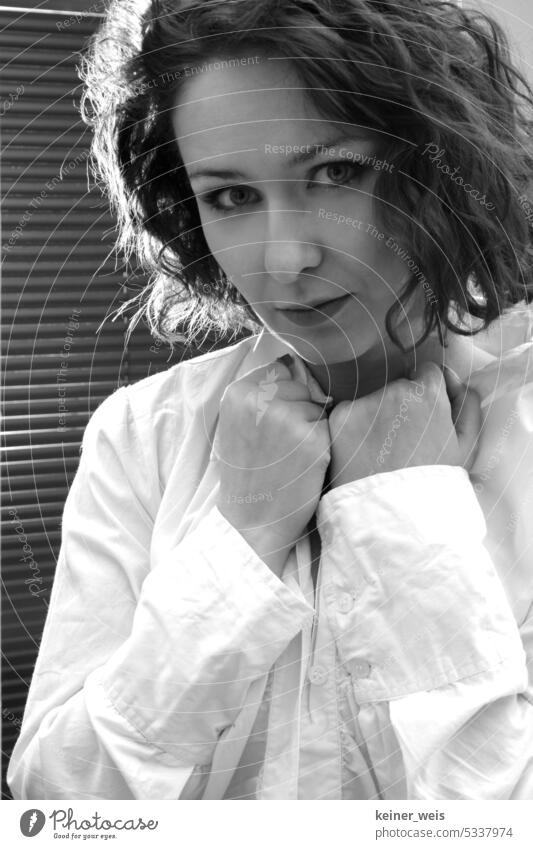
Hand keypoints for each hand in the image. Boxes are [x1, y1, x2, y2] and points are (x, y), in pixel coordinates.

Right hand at [216, 354, 331, 575]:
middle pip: (300, 387)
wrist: (251, 522)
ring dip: (312, 427)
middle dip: (299, 409)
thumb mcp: (237, 426)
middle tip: (281, 445)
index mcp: (238, 393)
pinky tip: (303, 464)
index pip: (278, 371)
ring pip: (316, 406)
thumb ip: (259, 395)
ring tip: (290, 456)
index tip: (274, 421)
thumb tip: (293, 366)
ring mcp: (288, 417)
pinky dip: (321, 444)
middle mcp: (260, 399)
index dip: (283, 395)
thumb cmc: (247, 475)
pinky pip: (328, 427)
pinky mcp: (312, 438)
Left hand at [328, 361, 480, 487]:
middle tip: (403, 442)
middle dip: (401, 406)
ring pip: (373, 400)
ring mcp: (364, 402)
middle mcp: (394, 389)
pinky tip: (363, 453)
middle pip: (398, 386)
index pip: (427, 373)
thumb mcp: (467, 445)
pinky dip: (354, 428)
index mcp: (428, 392)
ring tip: (383, 452)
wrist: (392, 514)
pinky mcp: (340, 416)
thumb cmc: (434, 482)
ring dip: (377, 416)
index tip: (424, 419)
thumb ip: (467, 403)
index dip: (427, 396)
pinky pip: (349, 413)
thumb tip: (452, 378)